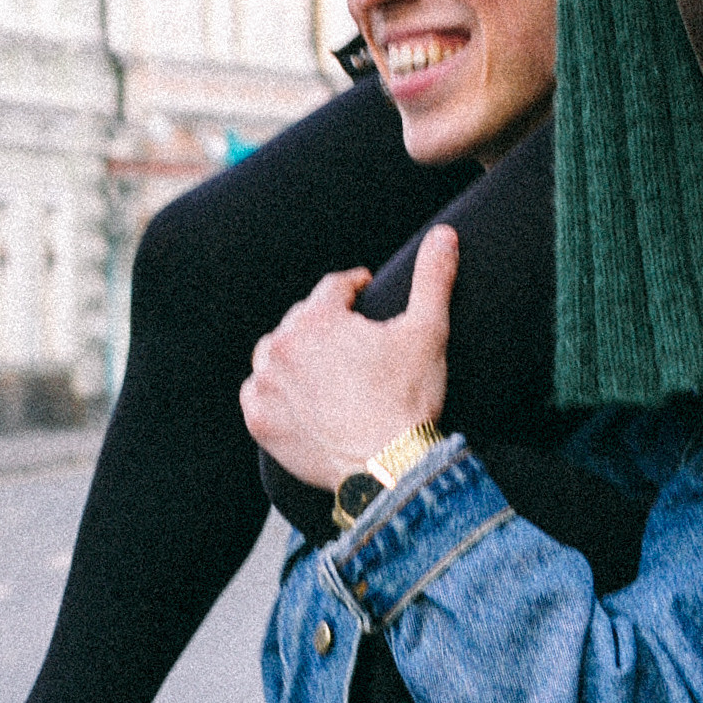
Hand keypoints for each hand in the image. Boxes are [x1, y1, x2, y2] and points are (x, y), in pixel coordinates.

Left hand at [239, 228, 456, 493]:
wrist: (388, 468)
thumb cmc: (409, 399)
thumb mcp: (427, 332)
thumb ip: (432, 278)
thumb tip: (445, 234)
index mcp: (318, 319)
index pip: (333, 288)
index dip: (353, 287)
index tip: (364, 292)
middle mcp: (281, 347)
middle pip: (300, 321)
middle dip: (324, 324)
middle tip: (347, 338)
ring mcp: (266, 386)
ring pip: (274, 356)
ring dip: (293, 355)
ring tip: (320, 366)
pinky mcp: (260, 421)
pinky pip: (258, 394)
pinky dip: (273, 393)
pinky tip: (296, 398)